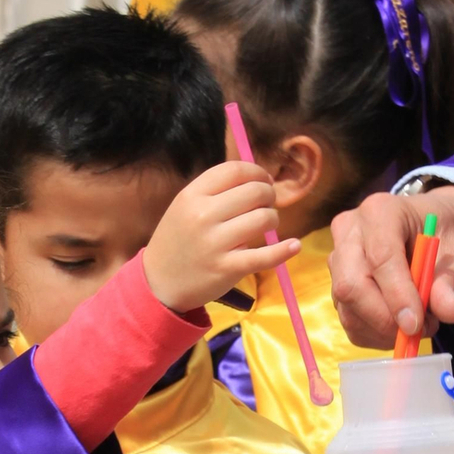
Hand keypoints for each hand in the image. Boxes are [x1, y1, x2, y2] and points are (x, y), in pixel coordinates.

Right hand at [142, 160, 300, 313]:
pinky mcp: (228, 268)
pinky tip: (294, 245)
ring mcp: (216, 243)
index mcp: (192, 195)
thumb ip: (215, 190)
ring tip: (266, 225)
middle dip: (269, 195)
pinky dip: (285, 250)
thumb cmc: (177, 240)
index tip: (264, 181)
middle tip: (267, 205)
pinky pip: (265, 256)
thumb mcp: (184, 206)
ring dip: (273, 219)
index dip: (258, 172)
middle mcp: (203, 215)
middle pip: (255, 192)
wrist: (159, 282)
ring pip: (264, 219)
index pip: (236, 170)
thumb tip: (256, 177)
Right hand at [329, 185, 453, 347]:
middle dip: (384, 319)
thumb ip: (449, 282)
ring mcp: (337, 259)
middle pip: (351, 285)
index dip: (397, 295)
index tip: (416, 324)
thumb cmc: (441, 232)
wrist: (428, 227)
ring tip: (416, 324)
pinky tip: (398, 325)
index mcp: (380, 212)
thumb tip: (450, 312)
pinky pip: (349, 320)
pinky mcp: (336, 284)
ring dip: (382, 330)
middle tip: (418, 330)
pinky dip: (375, 334)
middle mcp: (349, 232)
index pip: (380, 258)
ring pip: (347, 308)